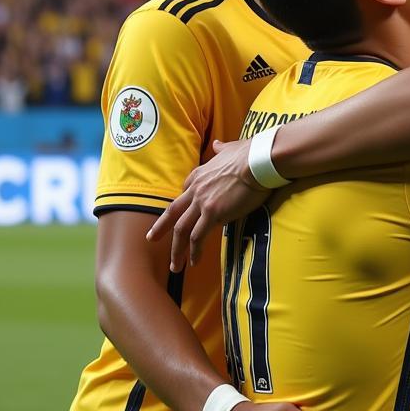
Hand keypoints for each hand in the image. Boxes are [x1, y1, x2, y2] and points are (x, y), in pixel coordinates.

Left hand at [146, 138, 268, 270]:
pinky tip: (193, 262)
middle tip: (151, 239)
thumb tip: (217, 145)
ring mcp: (202, 203)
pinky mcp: (213, 214)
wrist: (258, 161)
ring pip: (181, 229)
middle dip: (160, 228)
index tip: (177, 216)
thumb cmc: (250, 154)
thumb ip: (221, 149)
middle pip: (173, 212)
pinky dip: (194, 251)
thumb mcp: (230, 149)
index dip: (180, 207)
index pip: (185, 193)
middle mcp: (196, 189)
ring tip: (174, 265)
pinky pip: (198, 237)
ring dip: (176, 249)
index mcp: (199, 175)